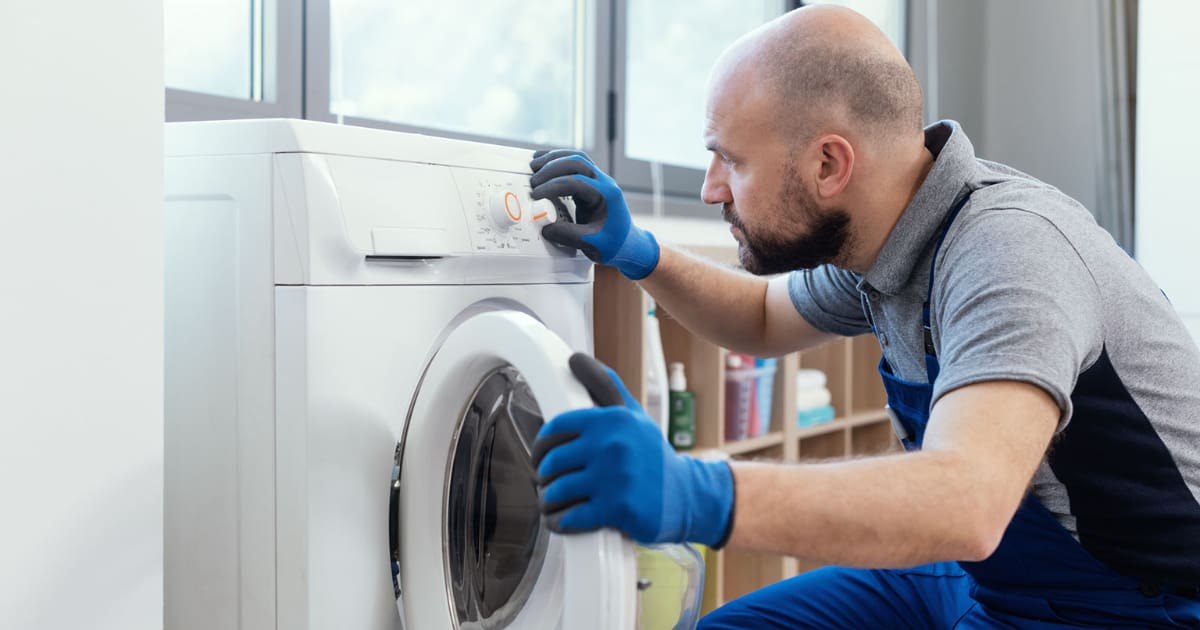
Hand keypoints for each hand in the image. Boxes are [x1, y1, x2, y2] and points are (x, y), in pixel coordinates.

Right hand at [529, 150, 660, 279]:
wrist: (628, 244)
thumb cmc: (614, 244)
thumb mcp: (591, 244)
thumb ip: (568, 235)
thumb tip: (545, 227)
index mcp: (607, 195)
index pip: (577, 181)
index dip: (554, 186)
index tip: (537, 195)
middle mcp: (604, 182)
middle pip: (577, 162)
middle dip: (552, 167)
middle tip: (533, 180)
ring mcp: (599, 180)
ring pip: (577, 158)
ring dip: (554, 159)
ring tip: (534, 165)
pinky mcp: (591, 183)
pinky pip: (575, 165)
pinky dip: (558, 161)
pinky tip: (544, 164)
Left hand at [531, 353, 734, 546]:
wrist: (689, 497)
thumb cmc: (654, 457)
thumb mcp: (634, 416)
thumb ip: (606, 387)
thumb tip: (576, 359)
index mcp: (612, 420)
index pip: (556, 429)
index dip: (541, 446)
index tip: (541, 456)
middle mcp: (612, 445)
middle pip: (552, 462)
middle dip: (544, 475)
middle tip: (548, 482)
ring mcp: (614, 478)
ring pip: (556, 490)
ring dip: (548, 501)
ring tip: (552, 502)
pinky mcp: (617, 509)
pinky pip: (570, 517)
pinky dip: (559, 521)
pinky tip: (562, 520)